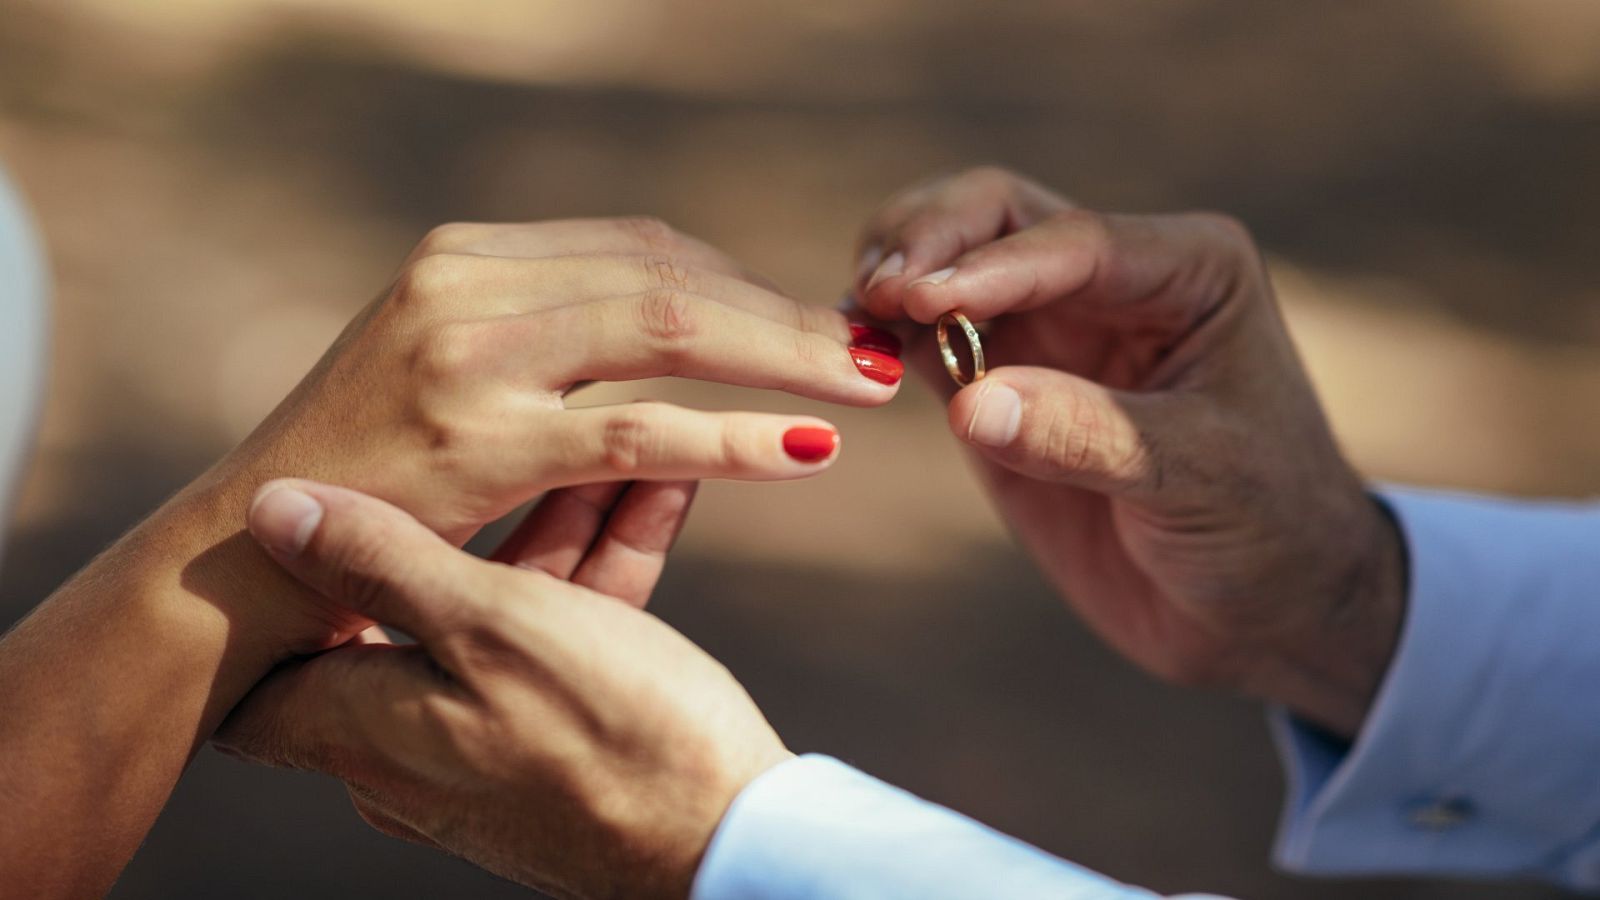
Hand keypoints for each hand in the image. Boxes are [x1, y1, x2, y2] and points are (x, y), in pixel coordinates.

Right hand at [188, 217, 903, 650]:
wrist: (240, 558)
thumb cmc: (361, 476)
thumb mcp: (446, 372)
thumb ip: (543, 334)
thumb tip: (670, 319)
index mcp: (468, 258)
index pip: (643, 246)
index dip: (745, 283)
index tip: (818, 320)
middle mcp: (466, 284)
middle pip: (670, 274)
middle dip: (785, 313)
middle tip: (877, 347)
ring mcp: (466, 356)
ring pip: (666, 329)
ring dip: (784, 357)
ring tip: (869, 384)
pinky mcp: (472, 440)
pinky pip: (634, 431)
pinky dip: (733, 436)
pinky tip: (805, 451)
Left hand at [216, 477, 787, 899]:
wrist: (733, 843)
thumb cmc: (611, 737)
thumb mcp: (494, 625)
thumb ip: (382, 562)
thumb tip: (271, 512)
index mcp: (364, 726)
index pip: (266, 660)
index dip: (277, 579)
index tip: (314, 498)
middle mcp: (407, 751)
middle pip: (409, 606)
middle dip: (472, 510)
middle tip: (516, 432)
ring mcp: (486, 752)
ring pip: (501, 614)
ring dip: (559, 527)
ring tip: (619, 443)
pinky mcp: (558, 750)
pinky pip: (559, 643)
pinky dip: (598, 575)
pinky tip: (653, 491)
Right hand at [853, 168, 1404, 735]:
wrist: (1265, 610)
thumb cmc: (1267, 529)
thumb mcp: (1198, 478)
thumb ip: (1086, 435)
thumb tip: (972, 405)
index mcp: (1187, 270)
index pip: (1071, 241)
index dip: (991, 266)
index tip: (921, 297)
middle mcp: (1112, 279)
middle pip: (996, 215)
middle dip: (929, 240)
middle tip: (879, 290)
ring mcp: (1050, 329)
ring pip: (950, 262)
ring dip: (895, 276)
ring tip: (855, 316)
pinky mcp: (1000, 386)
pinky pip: (928, 340)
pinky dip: (885, 337)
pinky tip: (851, 353)